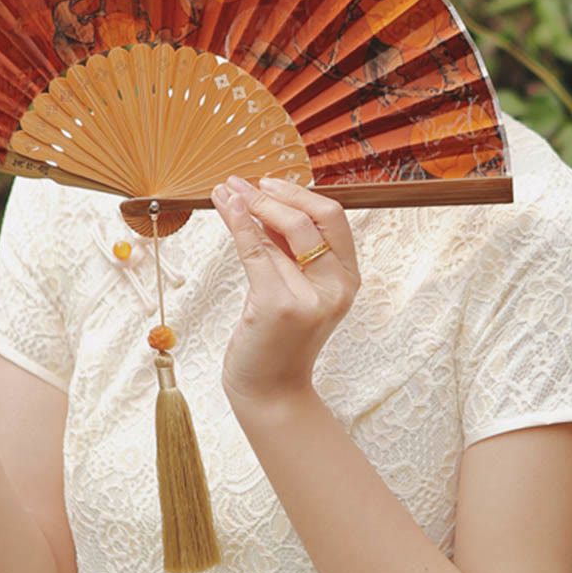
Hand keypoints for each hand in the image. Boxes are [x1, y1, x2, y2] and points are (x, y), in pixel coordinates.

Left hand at [211, 175, 359, 403]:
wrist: (270, 390)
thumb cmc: (278, 338)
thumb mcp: (292, 289)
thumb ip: (286, 251)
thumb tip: (265, 203)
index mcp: (347, 279)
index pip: (333, 218)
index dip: (300, 194)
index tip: (269, 183)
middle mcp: (337, 287)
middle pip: (313, 218)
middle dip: (274, 194)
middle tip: (241, 182)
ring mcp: (311, 297)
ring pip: (282, 231)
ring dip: (249, 203)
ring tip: (224, 189)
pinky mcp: (279, 305)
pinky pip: (258, 252)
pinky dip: (240, 224)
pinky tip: (226, 206)